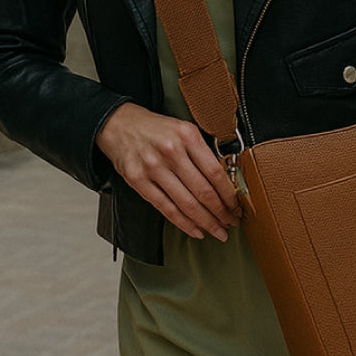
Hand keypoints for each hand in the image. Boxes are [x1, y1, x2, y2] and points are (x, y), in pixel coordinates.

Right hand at [96, 102, 240, 241]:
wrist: (118, 124)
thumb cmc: (155, 128)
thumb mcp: (183, 129)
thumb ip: (201, 151)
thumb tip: (224, 182)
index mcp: (187, 135)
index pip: (215, 172)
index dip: (229, 194)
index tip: (236, 206)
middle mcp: (170, 151)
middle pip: (203, 191)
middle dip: (221, 212)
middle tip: (231, 223)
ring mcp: (153, 167)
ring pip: (186, 204)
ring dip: (206, 222)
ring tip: (218, 231)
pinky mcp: (138, 181)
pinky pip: (166, 209)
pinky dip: (184, 224)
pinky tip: (196, 230)